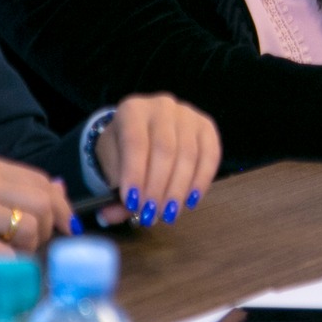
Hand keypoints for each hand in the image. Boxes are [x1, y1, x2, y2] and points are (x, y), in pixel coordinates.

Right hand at [0, 153, 73, 284]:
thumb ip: (10, 190)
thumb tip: (59, 190)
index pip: (41, 180)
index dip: (59, 205)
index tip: (64, 225)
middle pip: (42, 202)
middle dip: (49, 228)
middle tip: (33, 245)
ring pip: (31, 227)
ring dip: (29, 248)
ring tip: (9, 254)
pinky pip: (8, 256)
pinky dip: (12, 267)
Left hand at [94, 94, 221, 228]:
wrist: (144, 132)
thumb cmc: (125, 151)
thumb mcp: (112, 167)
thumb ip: (113, 192)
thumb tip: (111, 215)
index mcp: (133, 110)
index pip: (135, 142)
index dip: (135, 174)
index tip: (133, 203)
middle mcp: (162, 106)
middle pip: (164, 149)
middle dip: (158, 187)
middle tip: (152, 215)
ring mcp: (188, 114)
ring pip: (188, 154)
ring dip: (178, 189)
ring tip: (169, 214)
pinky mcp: (207, 126)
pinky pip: (210, 155)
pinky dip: (201, 181)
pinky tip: (190, 201)